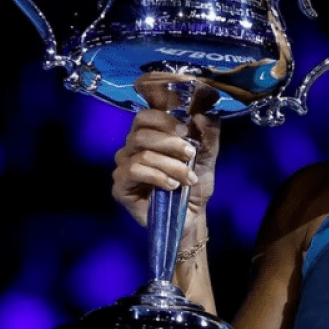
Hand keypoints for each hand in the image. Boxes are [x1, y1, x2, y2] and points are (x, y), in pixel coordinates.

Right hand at [111, 108, 220, 233]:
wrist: (193, 214)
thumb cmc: (195, 182)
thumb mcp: (207, 154)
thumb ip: (208, 132)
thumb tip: (202, 114)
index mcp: (149, 136)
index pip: (144, 117)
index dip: (163, 119)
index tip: (185, 129)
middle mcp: (131, 149)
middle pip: (141, 134)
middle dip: (171, 143)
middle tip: (191, 154)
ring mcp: (123, 168)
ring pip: (142, 154)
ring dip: (171, 165)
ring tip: (188, 178)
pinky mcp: (120, 187)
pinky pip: (133, 171)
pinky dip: (157, 176)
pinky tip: (172, 185)